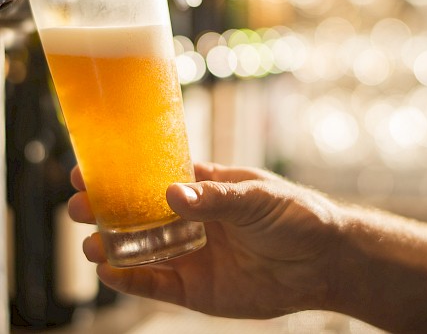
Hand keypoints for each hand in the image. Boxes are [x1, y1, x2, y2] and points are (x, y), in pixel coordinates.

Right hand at [68, 162, 341, 318]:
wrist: (321, 260)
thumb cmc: (294, 214)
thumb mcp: (257, 197)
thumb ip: (216, 198)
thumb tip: (171, 193)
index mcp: (205, 187)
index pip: (156, 176)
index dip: (124, 172)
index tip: (90, 167)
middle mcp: (192, 219)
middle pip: (139, 213)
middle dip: (107, 208)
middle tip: (77, 204)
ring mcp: (191, 253)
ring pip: (141, 248)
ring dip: (112, 244)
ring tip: (90, 240)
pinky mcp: (196, 287)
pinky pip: (156, 283)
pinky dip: (132, 278)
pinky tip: (110, 270)